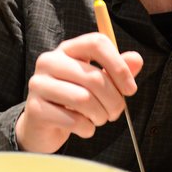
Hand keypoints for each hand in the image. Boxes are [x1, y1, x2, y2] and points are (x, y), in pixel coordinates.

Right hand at [14, 32, 142, 153]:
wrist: (43, 124)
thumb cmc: (74, 98)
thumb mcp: (98, 81)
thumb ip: (117, 70)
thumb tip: (136, 59)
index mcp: (68, 49)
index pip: (97, 43)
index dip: (119, 67)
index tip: (130, 89)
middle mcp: (49, 61)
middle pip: (94, 77)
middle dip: (114, 101)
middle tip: (116, 112)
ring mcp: (39, 84)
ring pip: (84, 100)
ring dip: (100, 116)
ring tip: (99, 119)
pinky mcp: (34, 108)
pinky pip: (73, 120)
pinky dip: (86, 129)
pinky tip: (84, 127)